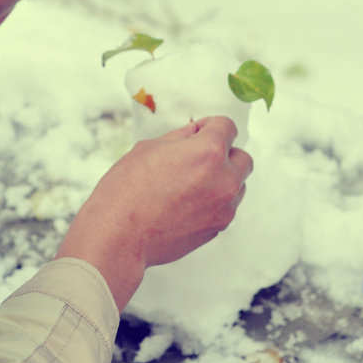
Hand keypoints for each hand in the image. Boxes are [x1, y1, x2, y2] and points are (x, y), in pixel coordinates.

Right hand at [55, 116, 252, 310]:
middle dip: (224, 153)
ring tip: (190, 183)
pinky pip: (226, 207)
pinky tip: (186, 202)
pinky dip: (214, 201)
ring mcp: (224, 207)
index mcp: (209, 151)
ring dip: (222, 178)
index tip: (199, 132)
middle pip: (242, 158)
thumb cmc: (128, 189)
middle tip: (198, 157)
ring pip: (238, 185)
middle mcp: (224, 179)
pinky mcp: (217, 228)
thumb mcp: (150, 147)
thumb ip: (180, 137)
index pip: (227, 127)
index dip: (210, 126)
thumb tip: (195, 132)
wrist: (119, 236)